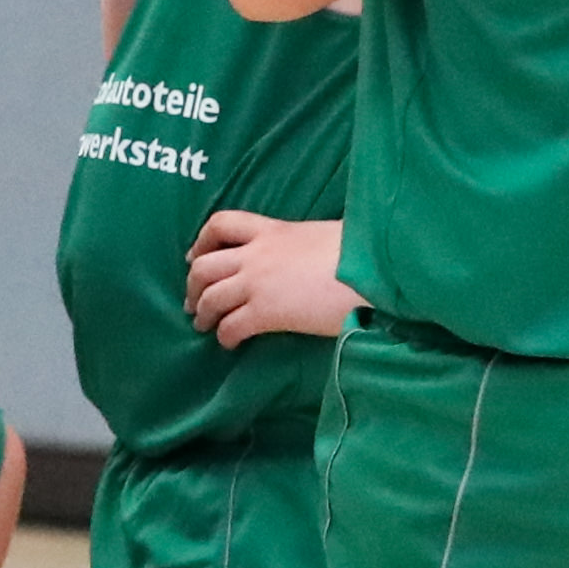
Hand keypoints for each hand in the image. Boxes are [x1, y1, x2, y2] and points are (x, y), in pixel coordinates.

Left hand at [183, 211, 359, 346]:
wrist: (376, 269)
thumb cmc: (364, 250)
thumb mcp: (326, 234)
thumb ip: (304, 243)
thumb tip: (310, 254)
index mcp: (273, 230)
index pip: (222, 223)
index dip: (202, 241)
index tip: (195, 256)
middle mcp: (258, 255)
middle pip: (204, 266)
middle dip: (193, 286)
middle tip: (193, 302)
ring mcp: (259, 283)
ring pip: (210, 298)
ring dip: (203, 314)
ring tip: (203, 326)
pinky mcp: (267, 312)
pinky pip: (231, 326)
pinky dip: (225, 337)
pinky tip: (230, 344)